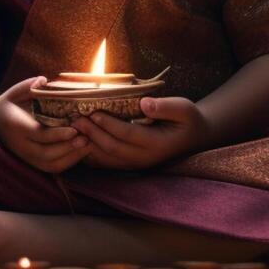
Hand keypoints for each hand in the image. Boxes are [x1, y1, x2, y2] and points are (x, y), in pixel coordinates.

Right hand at [0, 76, 90, 173]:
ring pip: (50, 164)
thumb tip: (43, 80)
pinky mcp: (32, 162)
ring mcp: (25, 156)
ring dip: (71, 157)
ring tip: (88, 144)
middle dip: (68, 147)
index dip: (57, 134)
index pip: (37, 134)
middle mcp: (19, 144)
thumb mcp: (15, 92)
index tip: (74, 129)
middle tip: (86, 137)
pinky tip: (81, 151)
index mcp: (15, 125)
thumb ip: (28, 86)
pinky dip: (68, 162)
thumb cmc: (9, 104)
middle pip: (46, 153)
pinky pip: (51, 168)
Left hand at [71, 96, 209, 170]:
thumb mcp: (184, 108)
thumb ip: (165, 107)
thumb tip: (144, 104)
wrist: (194, 138)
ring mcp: (137, 164)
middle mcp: (145, 158)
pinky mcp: (131, 164)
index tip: (94, 112)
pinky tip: (79, 143)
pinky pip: (108, 163)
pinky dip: (92, 154)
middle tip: (76, 119)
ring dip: (89, 144)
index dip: (110, 124)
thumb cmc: (188, 120)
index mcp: (158, 144)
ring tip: (73, 129)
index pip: (129, 134)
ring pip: (108, 158)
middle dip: (93, 133)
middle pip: (113, 148)